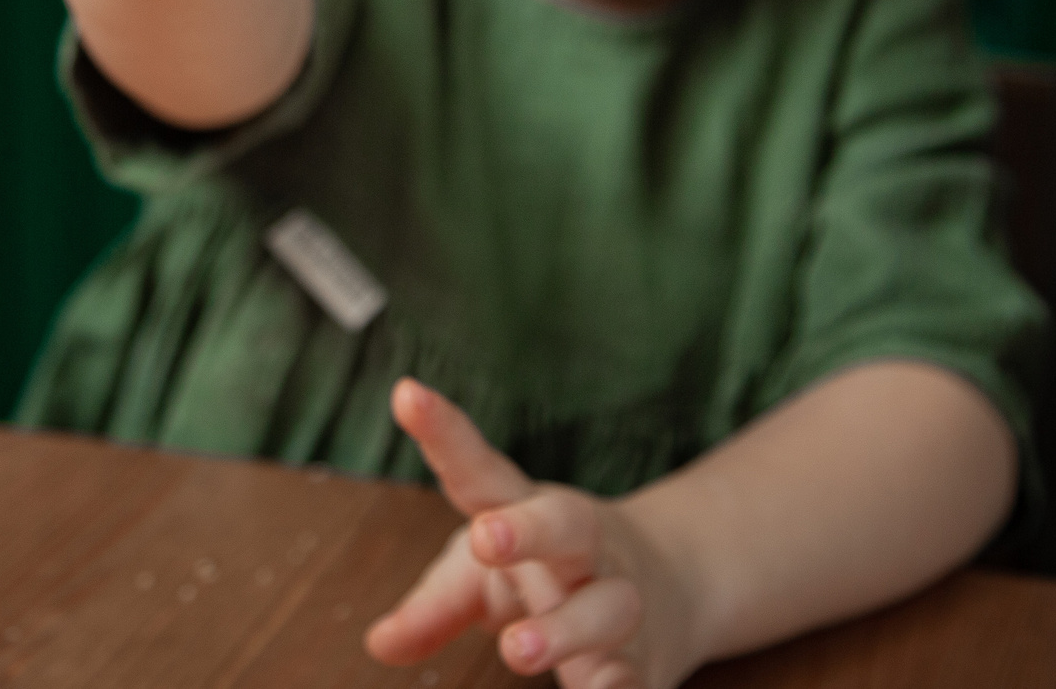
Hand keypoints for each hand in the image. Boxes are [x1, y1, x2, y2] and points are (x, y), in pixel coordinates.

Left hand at [367, 379, 702, 688]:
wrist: (675, 582)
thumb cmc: (549, 571)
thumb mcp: (484, 578)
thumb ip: (434, 604)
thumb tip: (380, 643)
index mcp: (527, 510)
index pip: (481, 469)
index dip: (445, 433)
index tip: (407, 395)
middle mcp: (580, 548)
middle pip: (565, 524)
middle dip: (528, 528)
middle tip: (485, 537)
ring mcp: (619, 599)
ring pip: (606, 606)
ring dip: (564, 627)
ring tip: (517, 649)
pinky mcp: (645, 660)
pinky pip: (636, 674)